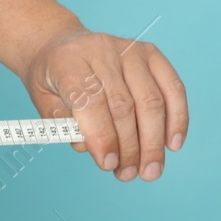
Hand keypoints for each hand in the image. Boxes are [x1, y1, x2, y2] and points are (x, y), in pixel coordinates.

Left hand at [19, 27, 187, 181]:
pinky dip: (177, 117)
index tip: (107, 164)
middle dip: (130, 146)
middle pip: (123, 104)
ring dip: (153, 141)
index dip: (102, 136)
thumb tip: (100, 150)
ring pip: (150, 99)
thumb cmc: (52, 78)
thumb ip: (66, 126)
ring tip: (150, 170)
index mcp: (68, 61)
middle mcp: (101, 50)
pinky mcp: (152, 54)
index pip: (90, 102)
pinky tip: (173, 143)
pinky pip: (172, 87)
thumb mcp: (44, 102)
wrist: (59, 45)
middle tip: (131, 175)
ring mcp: (130, 50)